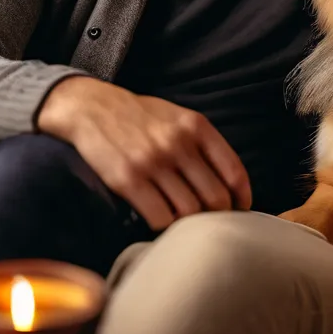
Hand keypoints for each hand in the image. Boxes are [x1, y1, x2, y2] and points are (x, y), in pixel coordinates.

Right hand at [37, 77, 251, 229]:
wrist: (91, 108)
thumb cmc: (139, 116)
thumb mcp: (177, 117)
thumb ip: (202, 143)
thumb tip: (230, 183)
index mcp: (196, 126)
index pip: (233, 171)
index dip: (242, 197)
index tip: (240, 210)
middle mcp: (178, 143)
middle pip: (215, 197)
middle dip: (217, 216)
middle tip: (211, 223)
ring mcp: (153, 162)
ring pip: (189, 212)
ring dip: (190, 224)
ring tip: (185, 223)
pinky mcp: (129, 180)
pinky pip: (160, 217)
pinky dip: (164, 226)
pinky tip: (160, 219)